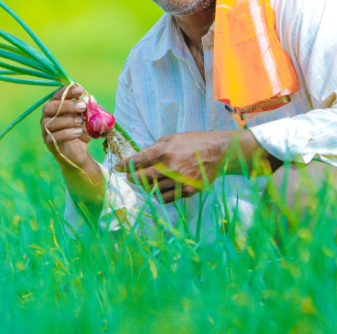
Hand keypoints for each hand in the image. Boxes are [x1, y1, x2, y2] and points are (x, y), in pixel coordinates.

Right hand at [40, 83, 92, 171]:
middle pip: (49, 107)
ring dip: (67, 121)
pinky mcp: (49, 143)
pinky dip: (66, 133)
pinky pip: (53, 137)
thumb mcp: (86, 118)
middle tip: (82, 107)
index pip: (57, 95)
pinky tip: (78, 132)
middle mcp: (47, 117)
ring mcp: (46, 130)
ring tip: (80, 122)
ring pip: (49, 123)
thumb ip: (87, 110)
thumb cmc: (80, 130)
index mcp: (55, 107)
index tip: (80, 90)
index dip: (67, 91)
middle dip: (66, 106)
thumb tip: (90, 99)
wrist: (77, 152)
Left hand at [114, 131, 241, 202]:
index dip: (125, 165)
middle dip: (133, 178)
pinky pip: (167, 198)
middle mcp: (170, 168)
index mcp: (164, 152)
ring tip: (144, 183)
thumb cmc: (192, 142)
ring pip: (153, 190)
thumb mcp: (171, 138)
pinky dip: (158, 195)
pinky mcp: (187, 191)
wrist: (218, 152)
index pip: (138, 161)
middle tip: (130, 177)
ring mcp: (179, 181)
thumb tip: (138, 158)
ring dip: (145, 188)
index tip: (118, 168)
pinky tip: (157, 190)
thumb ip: (153, 148)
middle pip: (142, 178)